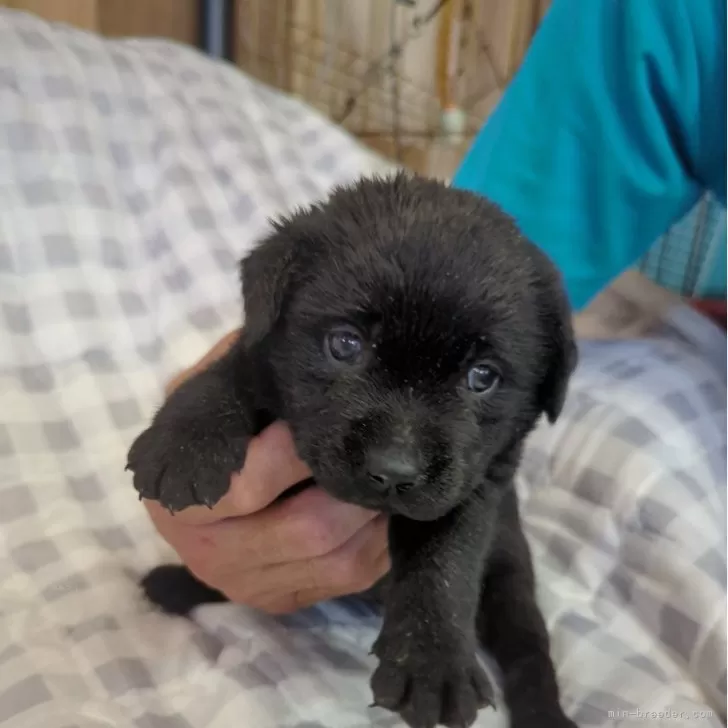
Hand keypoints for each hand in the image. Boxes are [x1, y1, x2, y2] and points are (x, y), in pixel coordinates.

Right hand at [143, 330, 389, 613]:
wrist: (200, 482)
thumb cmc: (217, 421)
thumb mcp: (217, 387)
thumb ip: (243, 370)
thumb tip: (297, 340)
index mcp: (180, 499)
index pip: (246, 487)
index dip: (293, 453)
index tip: (322, 416)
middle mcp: (209, 554)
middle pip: (306, 530)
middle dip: (352, 485)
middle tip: (379, 446)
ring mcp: (250, 585)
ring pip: (339, 559)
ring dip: (375, 514)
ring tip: (389, 472)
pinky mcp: (285, 601)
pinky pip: (353, 579)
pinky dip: (380, 541)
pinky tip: (386, 505)